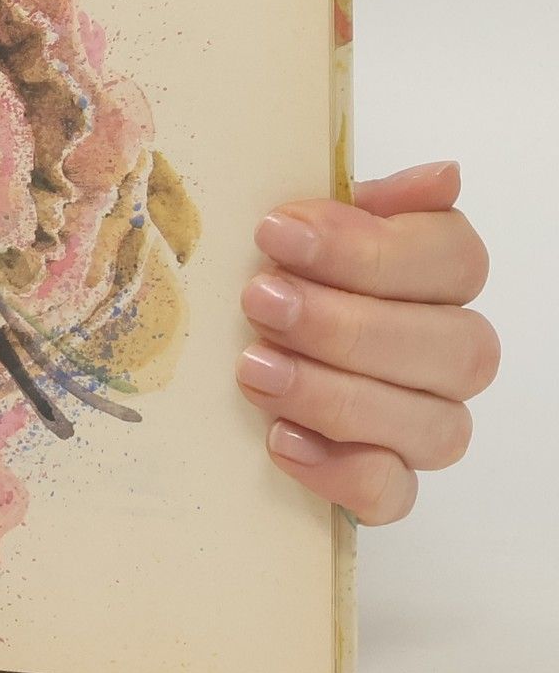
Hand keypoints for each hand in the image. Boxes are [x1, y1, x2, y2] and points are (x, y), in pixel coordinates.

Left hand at [236, 160, 497, 523]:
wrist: (218, 353)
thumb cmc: (271, 275)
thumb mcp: (297, 227)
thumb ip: (362, 203)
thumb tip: (444, 176)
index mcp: (436, 277)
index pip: (455, 261)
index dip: (370, 248)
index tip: (276, 231)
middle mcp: (449, 353)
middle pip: (454, 347)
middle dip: (347, 323)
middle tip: (260, 300)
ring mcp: (424, 423)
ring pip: (434, 426)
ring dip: (337, 394)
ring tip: (254, 368)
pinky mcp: (384, 484)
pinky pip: (392, 496)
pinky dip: (339, 471)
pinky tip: (280, 439)